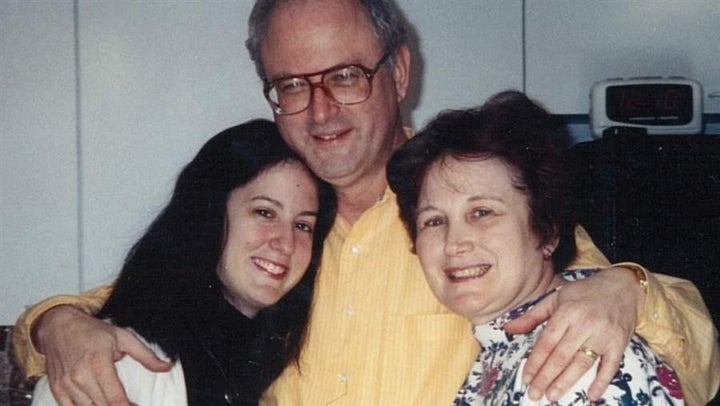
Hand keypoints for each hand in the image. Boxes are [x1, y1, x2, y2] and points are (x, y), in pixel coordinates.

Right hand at [33, 305, 172, 405]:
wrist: (59, 325)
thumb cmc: (92, 331)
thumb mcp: (123, 337)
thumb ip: (146, 356)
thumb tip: (167, 367)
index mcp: (99, 363)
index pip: (115, 398)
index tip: (136, 405)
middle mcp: (81, 376)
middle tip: (129, 403)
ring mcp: (66, 384)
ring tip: (113, 401)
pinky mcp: (57, 388)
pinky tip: (96, 403)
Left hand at [504, 267, 642, 400]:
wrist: (622, 287)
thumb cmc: (584, 293)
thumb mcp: (556, 297)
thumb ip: (532, 315)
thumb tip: (508, 328)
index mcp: (567, 312)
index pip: (547, 342)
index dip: (535, 362)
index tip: (526, 378)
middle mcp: (585, 324)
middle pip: (562, 356)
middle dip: (546, 377)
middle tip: (535, 394)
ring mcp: (604, 335)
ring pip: (582, 363)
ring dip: (566, 382)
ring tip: (553, 396)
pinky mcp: (619, 343)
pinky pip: (611, 365)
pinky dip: (602, 381)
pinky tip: (591, 395)